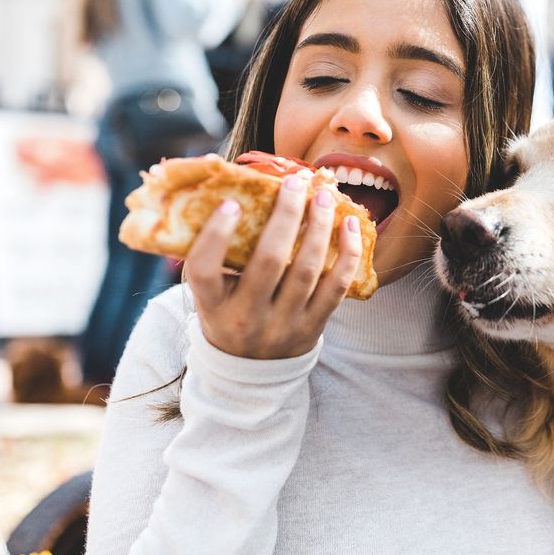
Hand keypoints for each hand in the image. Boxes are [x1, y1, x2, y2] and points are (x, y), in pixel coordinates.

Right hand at [185, 174, 363, 358]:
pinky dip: (347, 255)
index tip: (232, 204)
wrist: (251, 371)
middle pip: (267, 262)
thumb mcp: (212, 295)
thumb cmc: (229, 314)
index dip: (216, 236)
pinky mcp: (313, 327)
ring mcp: (282, 325)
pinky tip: (349, 226)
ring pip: (305, 271)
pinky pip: (335, 288)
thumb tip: (235, 192)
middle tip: (295, 183)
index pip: (204, 271)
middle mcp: (246, 318)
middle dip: (285, 217)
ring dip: (318, 229)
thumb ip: (218, 258)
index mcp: (212, 306)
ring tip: (324, 197)